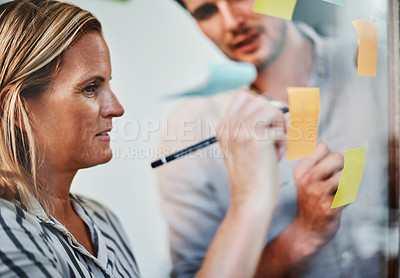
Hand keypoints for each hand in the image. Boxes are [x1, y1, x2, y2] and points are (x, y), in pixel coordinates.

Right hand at [217, 92, 285, 208]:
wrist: (251, 200)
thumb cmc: (252, 175)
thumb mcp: (243, 147)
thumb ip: (251, 125)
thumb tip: (277, 104)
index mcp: (223, 127)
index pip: (243, 97)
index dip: (261, 105)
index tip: (270, 122)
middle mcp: (229, 126)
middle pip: (260, 101)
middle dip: (274, 116)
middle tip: (276, 135)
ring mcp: (241, 131)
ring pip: (271, 109)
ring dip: (280, 127)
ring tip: (276, 145)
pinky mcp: (257, 139)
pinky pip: (281, 130)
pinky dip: (285, 143)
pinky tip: (276, 157)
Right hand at [293, 141, 343, 249]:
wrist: (307, 229)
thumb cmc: (311, 199)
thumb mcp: (304, 178)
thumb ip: (314, 159)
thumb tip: (322, 143)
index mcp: (300, 170)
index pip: (322, 146)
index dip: (329, 155)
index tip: (326, 167)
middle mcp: (307, 180)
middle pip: (337, 157)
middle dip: (342, 165)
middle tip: (337, 176)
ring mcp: (318, 194)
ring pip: (346, 175)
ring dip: (347, 182)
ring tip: (337, 190)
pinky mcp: (330, 207)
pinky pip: (350, 193)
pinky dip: (348, 196)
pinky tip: (338, 201)